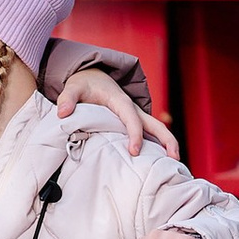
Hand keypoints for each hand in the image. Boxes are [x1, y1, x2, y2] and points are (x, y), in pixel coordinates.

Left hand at [58, 66, 180, 158]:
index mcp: (119, 100)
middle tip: (173, 159)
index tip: (134, 152)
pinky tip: (159, 161)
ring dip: (167, 143)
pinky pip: (149, 132)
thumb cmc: (83, 83)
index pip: (131, 118)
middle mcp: (132, 108)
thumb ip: (67, 99)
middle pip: (154, 123)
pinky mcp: (133, 120)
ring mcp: (135, 114)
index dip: (135, 134)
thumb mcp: (72, 88)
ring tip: (175, 163)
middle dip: (166, 139)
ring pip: (156, 128)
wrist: (91, 75)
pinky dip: (157, 144)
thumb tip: (63, 113)